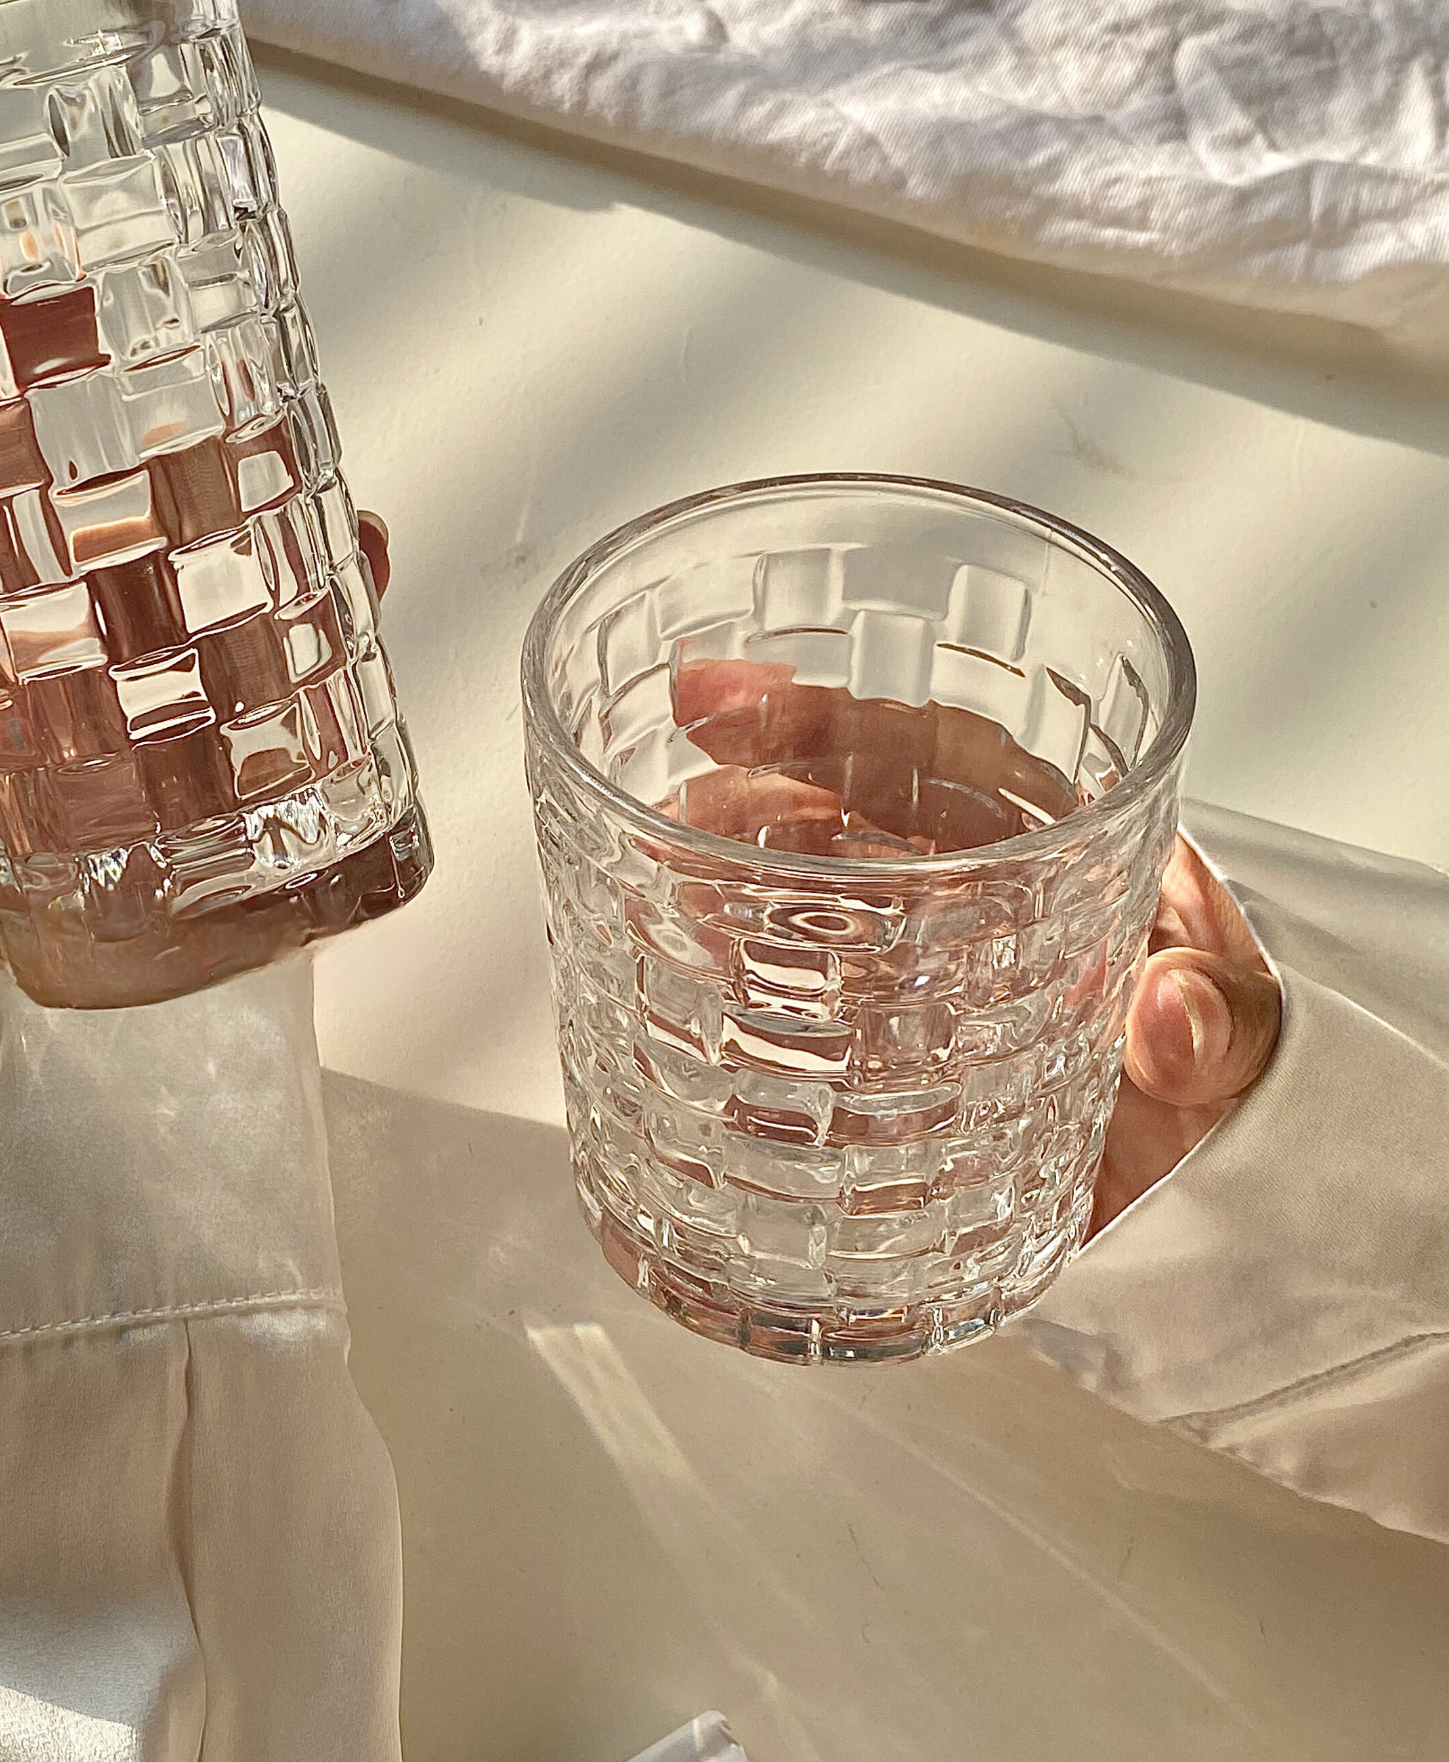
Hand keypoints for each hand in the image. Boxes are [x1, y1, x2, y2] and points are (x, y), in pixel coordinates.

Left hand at [0, 506, 392, 983]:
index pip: (25, 569)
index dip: (75, 482)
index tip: (130, 398)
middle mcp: (57, 742)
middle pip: (149, 614)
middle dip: (221, 534)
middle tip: (287, 460)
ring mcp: (135, 810)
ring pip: (223, 684)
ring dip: (290, 616)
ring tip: (354, 548)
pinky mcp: (197, 882)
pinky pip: (265, 790)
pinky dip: (320, 733)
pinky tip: (365, 686)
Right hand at [666, 657, 1282, 1229]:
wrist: (1234, 1209)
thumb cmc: (1241, 1070)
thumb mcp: (1261, 1035)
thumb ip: (1225, 1022)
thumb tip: (1171, 1012)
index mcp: (1054, 848)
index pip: (926, 755)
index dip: (815, 719)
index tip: (713, 702)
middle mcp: (971, 900)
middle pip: (836, 823)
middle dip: (738, 802)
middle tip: (655, 814)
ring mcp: (920, 986)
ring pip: (802, 919)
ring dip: (721, 902)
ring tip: (650, 904)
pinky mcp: (895, 1079)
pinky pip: (801, 1038)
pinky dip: (739, 1029)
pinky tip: (682, 1022)